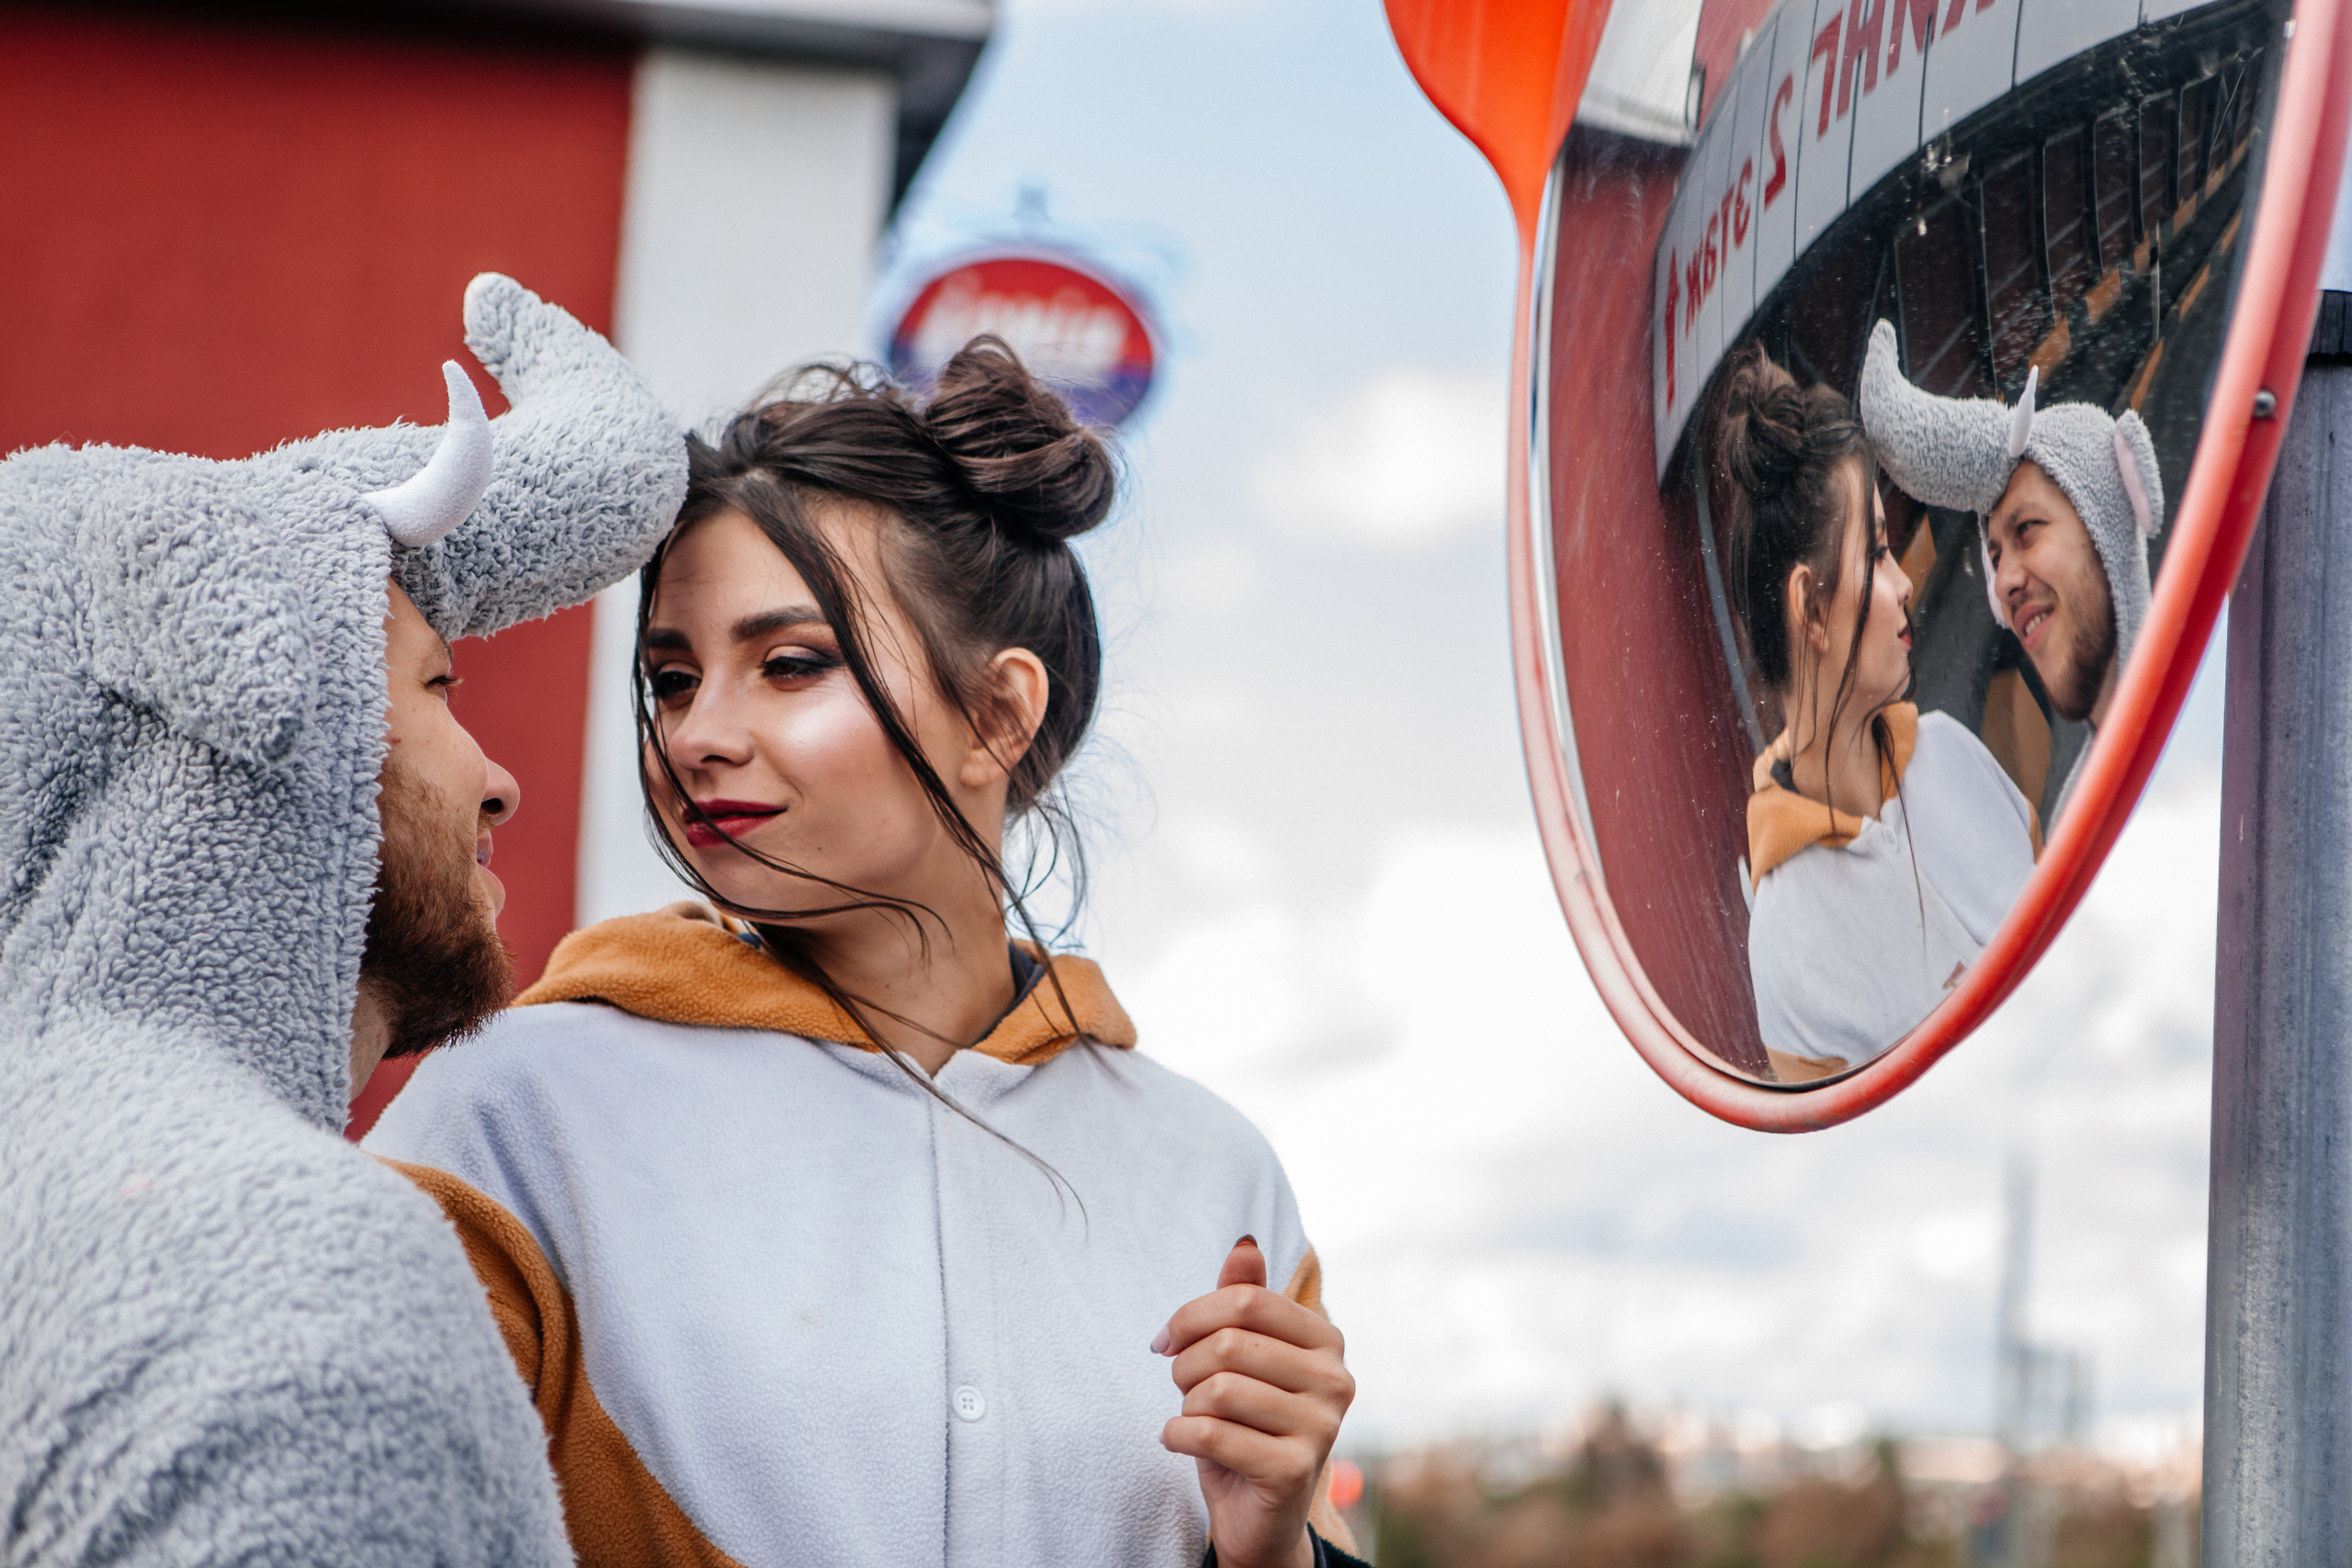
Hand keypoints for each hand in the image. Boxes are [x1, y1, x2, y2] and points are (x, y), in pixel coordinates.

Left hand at [1154, 1237, 1353, 1567]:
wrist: (1259, 1514)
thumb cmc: (1246, 1424)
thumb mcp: (1242, 1356)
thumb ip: (1244, 1299)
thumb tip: (1244, 1242)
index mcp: (1325, 1340)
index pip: (1245, 1299)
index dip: (1192, 1315)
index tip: (1166, 1339)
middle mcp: (1335, 1379)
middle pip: (1229, 1343)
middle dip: (1185, 1365)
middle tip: (1179, 1386)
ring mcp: (1321, 1427)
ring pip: (1217, 1390)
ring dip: (1183, 1404)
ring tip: (1188, 1416)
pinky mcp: (1294, 1471)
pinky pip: (1211, 1434)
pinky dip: (1177, 1436)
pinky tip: (1178, 1441)